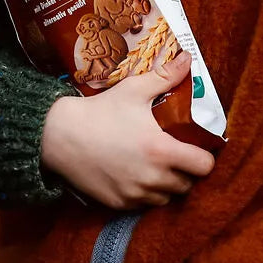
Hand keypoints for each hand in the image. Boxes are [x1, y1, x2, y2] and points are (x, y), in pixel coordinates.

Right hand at [40, 52, 214, 208]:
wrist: (57, 136)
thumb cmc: (99, 111)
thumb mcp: (134, 90)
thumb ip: (166, 76)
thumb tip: (188, 58)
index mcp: (161, 151)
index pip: (203, 166)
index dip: (205, 157)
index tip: (197, 147)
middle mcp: (151, 178)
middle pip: (187, 185)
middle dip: (186, 171)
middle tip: (177, 154)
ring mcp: (134, 194)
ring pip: (166, 198)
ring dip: (167, 185)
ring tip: (158, 166)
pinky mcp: (117, 203)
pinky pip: (143, 205)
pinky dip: (146, 194)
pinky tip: (137, 175)